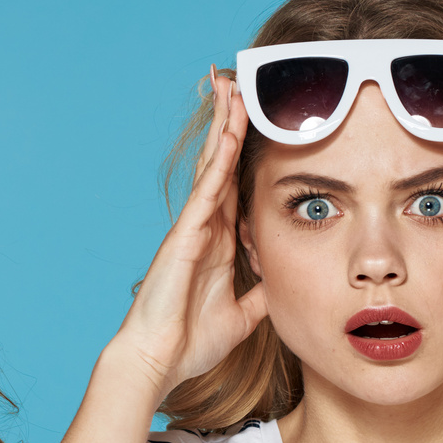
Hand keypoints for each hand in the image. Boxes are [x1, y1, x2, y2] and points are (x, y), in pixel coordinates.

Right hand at [114, 71, 269, 401]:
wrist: (159, 360)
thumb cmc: (190, 341)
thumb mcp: (243, 315)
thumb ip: (261, 293)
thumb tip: (283, 282)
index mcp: (217, 241)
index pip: (235, 184)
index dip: (243, 151)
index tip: (254, 120)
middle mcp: (205, 226)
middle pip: (221, 163)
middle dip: (229, 123)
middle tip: (236, 83)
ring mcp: (194, 225)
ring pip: (214, 163)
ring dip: (224, 124)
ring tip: (230, 85)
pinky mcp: (187, 231)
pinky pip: (209, 184)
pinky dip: (220, 154)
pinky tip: (230, 127)